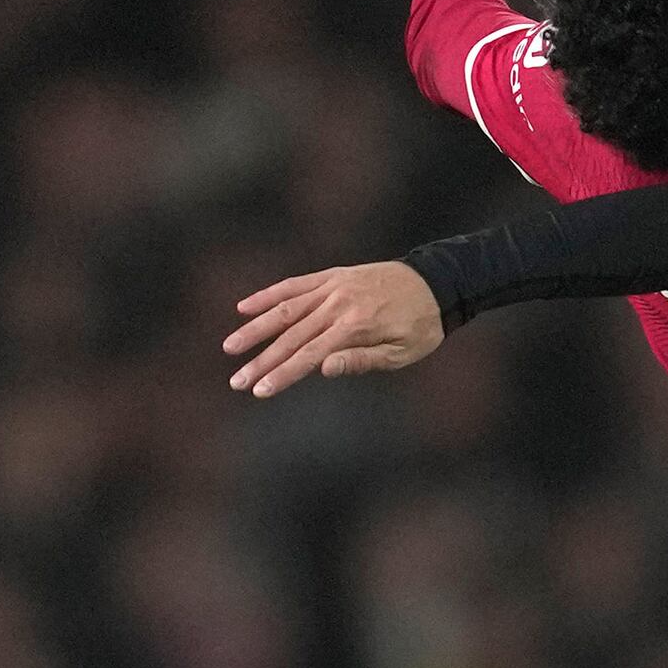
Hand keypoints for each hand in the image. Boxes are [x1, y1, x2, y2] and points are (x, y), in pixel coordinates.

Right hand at [224, 262, 443, 397]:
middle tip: (236, 380)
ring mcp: (332, 287)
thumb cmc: (422, 325)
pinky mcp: (331, 276)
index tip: (259, 390)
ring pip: (285, 309)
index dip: (281, 374)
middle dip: (261, 360)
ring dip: (255, 328)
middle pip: (291, 336)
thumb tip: (323, 369)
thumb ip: (361, 360)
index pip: (309, 355)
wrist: (436, 282)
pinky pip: (295, 285)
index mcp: (355, 327)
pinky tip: (244, 307)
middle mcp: (338, 304)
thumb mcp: (402, 353)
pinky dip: (269, 295)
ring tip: (230, 346)